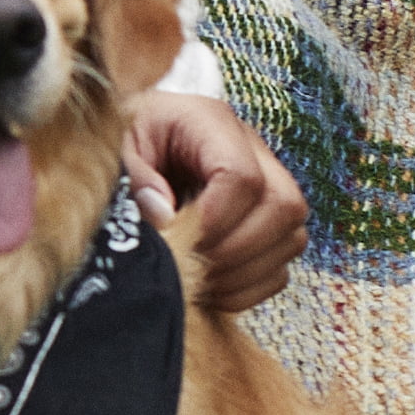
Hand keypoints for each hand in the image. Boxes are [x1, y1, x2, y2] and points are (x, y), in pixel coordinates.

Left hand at [127, 93, 305, 310]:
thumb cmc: (134, 139)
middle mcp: (258, 153)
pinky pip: (280, 269)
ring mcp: (274, 189)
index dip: (214, 218)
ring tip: (195, 280)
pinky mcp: (274, 226)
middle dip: (233, 251)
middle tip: (188, 266)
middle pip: (283, 207)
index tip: (177, 237)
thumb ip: (138, 179)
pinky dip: (246, 290)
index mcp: (215, 124)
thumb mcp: (123, 147)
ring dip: (241, 275)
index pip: (243, 176)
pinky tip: (209, 287)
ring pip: (291, 240)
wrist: (148, 136)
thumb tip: (165, 219)